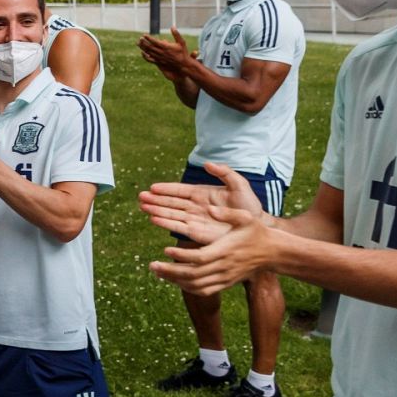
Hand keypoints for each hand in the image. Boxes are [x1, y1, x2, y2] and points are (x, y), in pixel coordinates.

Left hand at [138, 27, 193, 74]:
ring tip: (138, 43)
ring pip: (149, 52)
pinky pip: (150, 60)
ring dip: (143, 48)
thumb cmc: (183, 53)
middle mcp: (161, 53)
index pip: (155, 42)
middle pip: (150, 47)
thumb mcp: (181, 42)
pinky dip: (145, 56)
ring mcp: (159, 58)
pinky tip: (142, 53)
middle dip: (144, 42)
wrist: (183, 65)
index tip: (144, 35)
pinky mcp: (159, 62)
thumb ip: (176, 34)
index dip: (149, 38)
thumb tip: (172, 26)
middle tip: (139, 38)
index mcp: (166, 47)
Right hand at [138, 161, 265, 243]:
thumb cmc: (248, 206)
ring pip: (171, 214)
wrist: (256, 226)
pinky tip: (154, 219)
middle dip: (156, 199)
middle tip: (141, 197)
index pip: (180, 190)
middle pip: (171, 202)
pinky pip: (178, 227)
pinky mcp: (197, 232)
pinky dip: (166, 223)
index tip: (153, 187)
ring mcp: (195, 219)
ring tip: (143, 207)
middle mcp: (195, 206)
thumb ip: (224, 172)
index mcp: (202, 193)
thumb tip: (207, 164)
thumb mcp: (239, 184)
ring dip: (157, 210)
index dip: (166, 189)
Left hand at [148, 209, 277, 294]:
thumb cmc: (257, 231)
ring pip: (196, 286)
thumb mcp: (247, 217)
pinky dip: (187, 288)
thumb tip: (211, 209)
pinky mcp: (225, 284)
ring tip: (158, 272)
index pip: (199, 258)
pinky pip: (203, 290)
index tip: (165, 250)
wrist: (273, 253)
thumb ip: (228, 213)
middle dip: (170, 271)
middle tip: (152, 265)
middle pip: (193, 275)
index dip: (181, 257)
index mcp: (226, 251)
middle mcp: (224, 267)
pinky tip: (174, 280)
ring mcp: (225, 278)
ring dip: (175, 281)